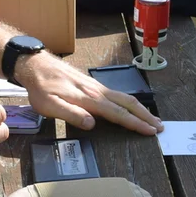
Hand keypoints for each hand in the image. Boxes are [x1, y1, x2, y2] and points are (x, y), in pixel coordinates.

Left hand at [16, 53, 162, 135]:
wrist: (35, 65)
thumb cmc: (41, 88)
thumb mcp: (49, 105)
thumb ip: (70, 114)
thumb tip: (93, 124)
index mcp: (89, 98)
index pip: (118, 113)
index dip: (135, 124)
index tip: (151, 131)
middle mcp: (97, 91)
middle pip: (127, 103)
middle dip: (145, 116)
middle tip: (160, 127)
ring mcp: (96, 86)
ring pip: (124, 97)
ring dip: (140, 109)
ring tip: (151, 118)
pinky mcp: (92, 84)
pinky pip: (116, 94)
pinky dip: (129, 102)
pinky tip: (130, 107)